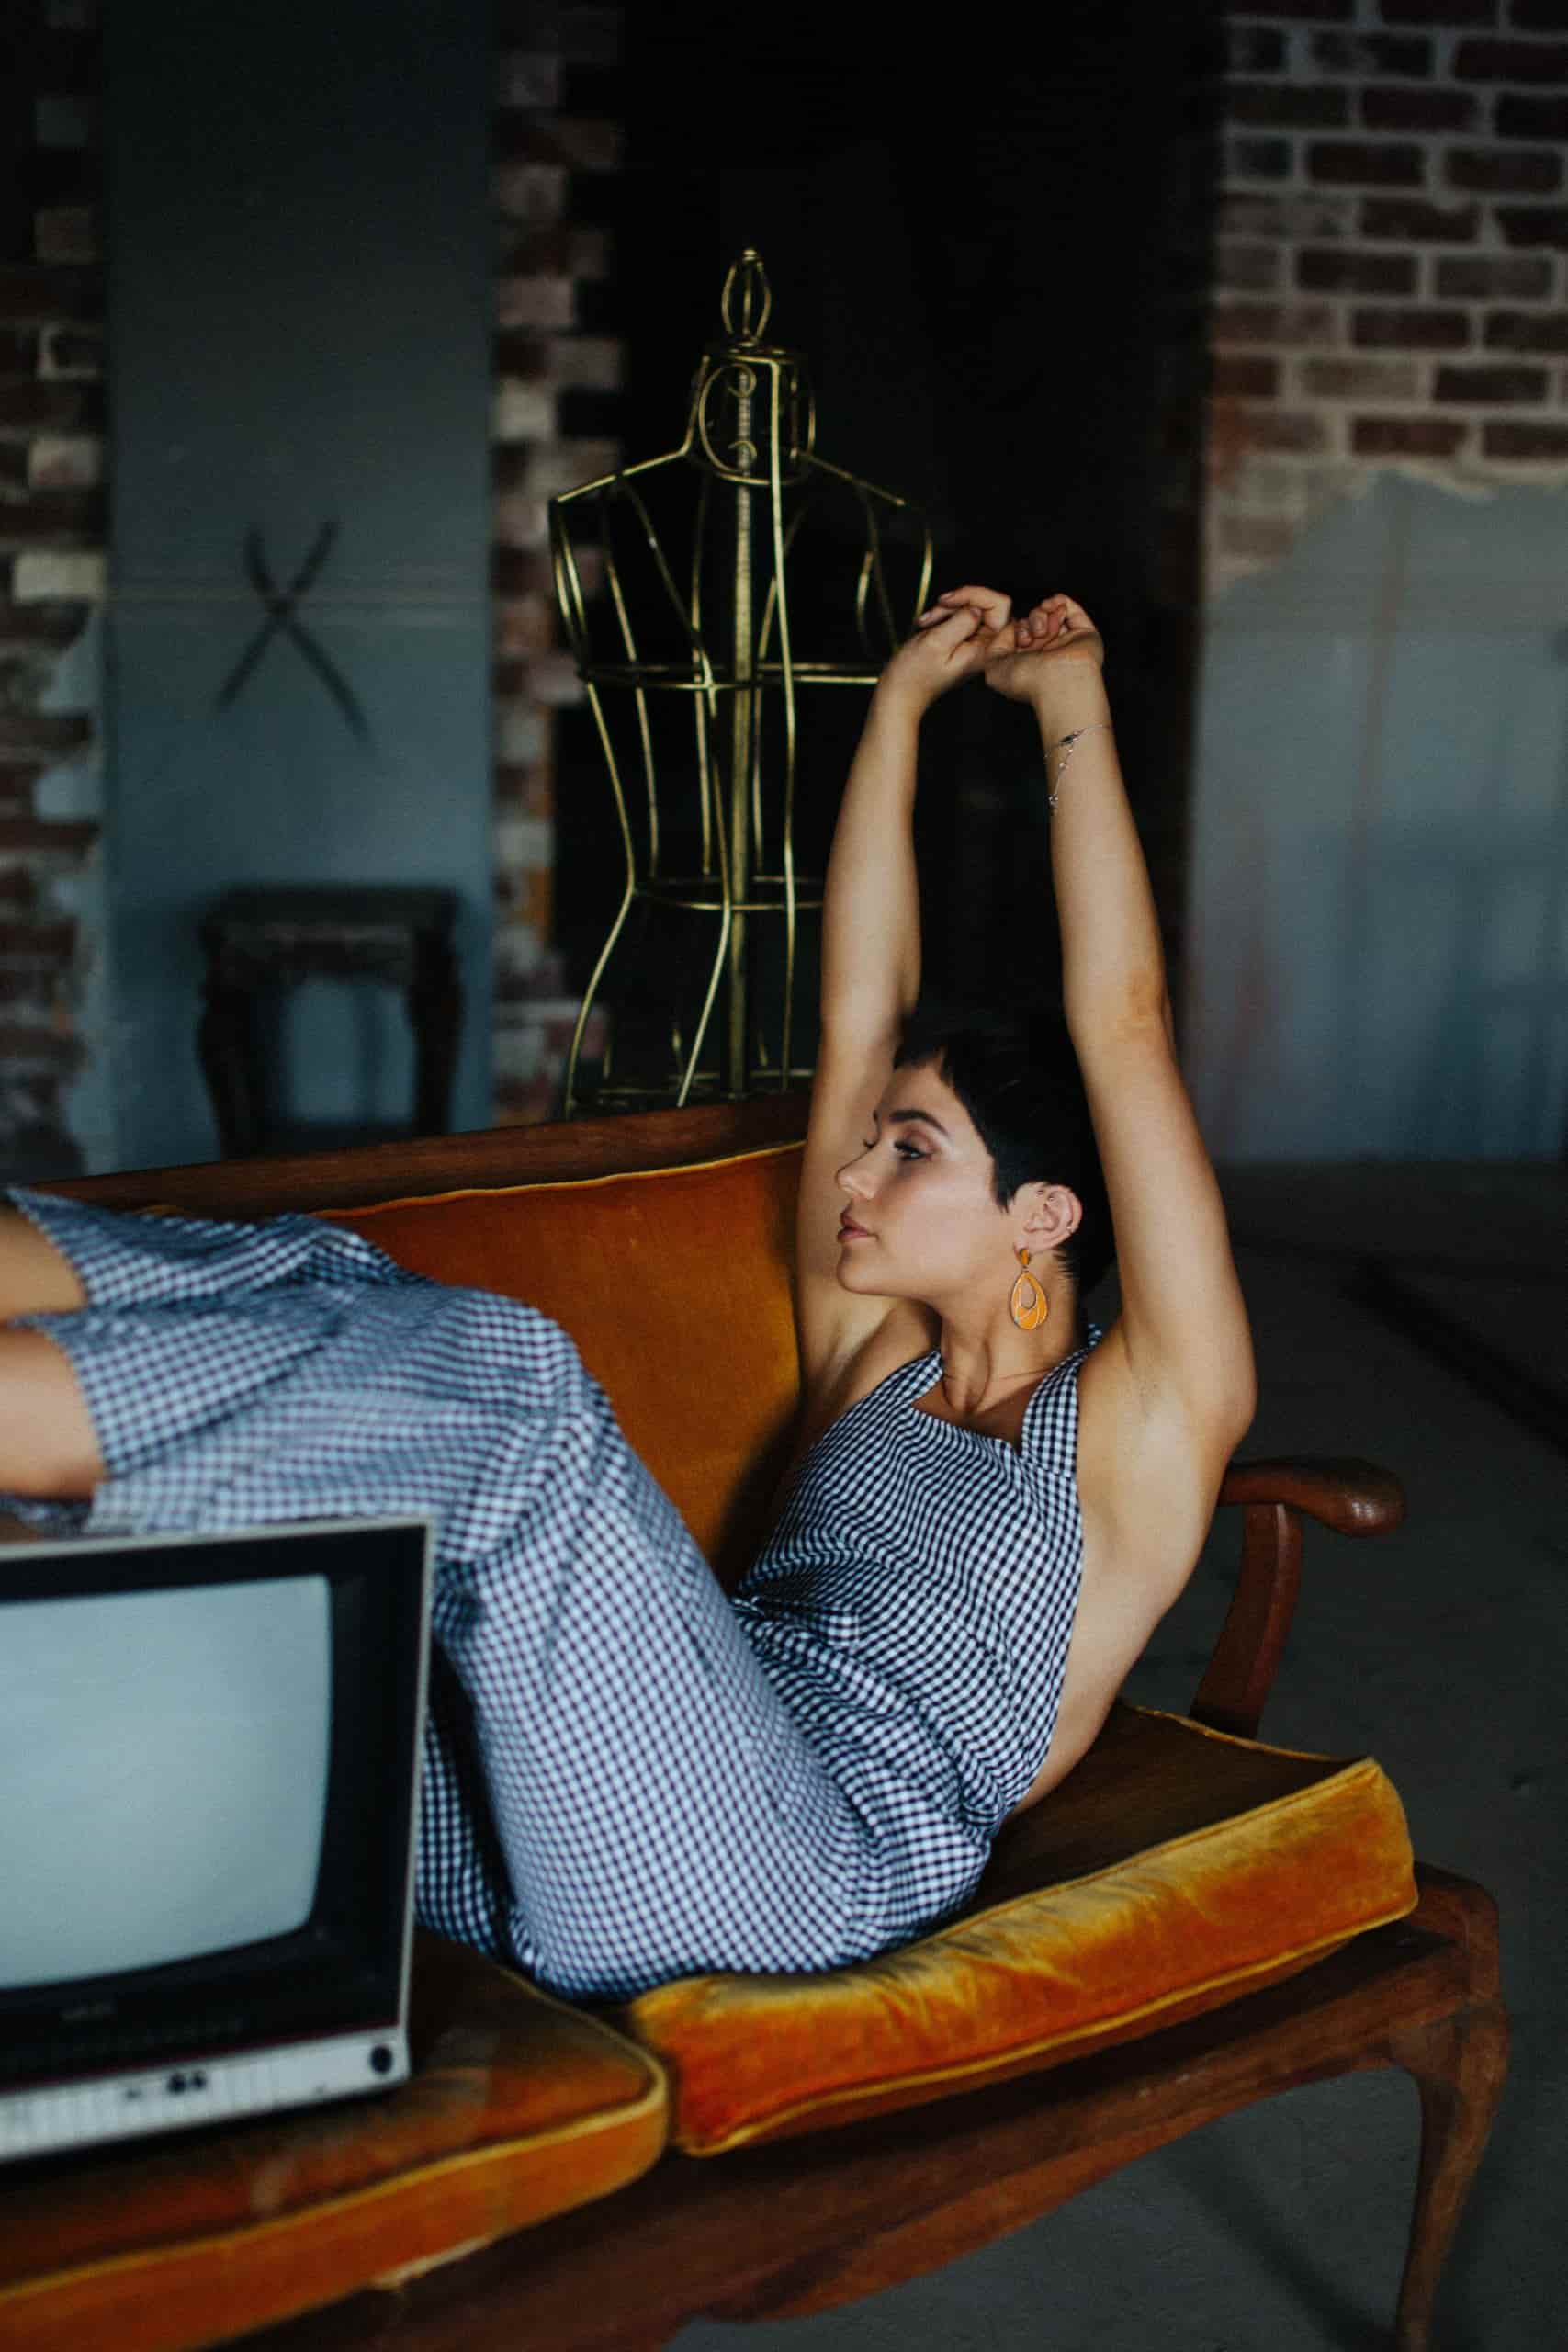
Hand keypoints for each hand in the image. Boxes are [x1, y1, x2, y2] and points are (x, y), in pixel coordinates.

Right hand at [877, 584, 1013, 714]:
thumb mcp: (936, 644)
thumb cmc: (916, 674)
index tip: (950, 602)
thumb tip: (976, 608)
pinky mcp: (963, 639)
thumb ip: (961, 622)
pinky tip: (928, 624)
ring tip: (927, 622)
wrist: (901, 690)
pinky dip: (943, 614)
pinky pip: (960, 614)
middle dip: (958, 601)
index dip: (976, 595)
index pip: (1001, 605)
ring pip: (971, 605)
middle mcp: (985, 645)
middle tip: (935, 613)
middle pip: (986, 602)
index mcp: (986, 649)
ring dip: (946, 608)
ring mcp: (975, 642)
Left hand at [979, 593, 1104, 710]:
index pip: (1018, 633)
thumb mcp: (993, 665)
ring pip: (1048, 613)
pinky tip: (1049, 607)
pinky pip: (1068, 606)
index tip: (1017, 642)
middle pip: (1032, 622)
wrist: (1057, 682)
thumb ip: (996, 642)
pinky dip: (1057, 601)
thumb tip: (1012, 626)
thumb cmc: (1027, 681)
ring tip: (1042, 632)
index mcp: (1029, 662)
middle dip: (1027, 624)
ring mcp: (1066, 643)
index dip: (1014, 630)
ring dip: (1040, 616)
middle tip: (1029, 640)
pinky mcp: (1084, 633)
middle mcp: (1047, 653)